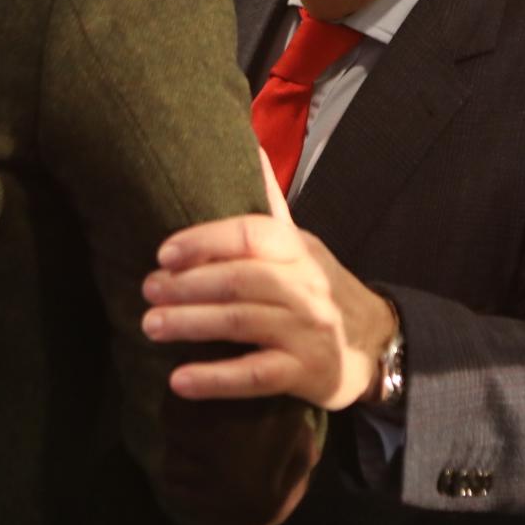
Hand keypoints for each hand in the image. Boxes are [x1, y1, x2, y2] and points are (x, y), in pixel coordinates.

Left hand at [143, 150, 398, 410]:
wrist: (376, 343)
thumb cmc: (321, 288)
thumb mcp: (300, 243)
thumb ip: (269, 204)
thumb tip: (248, 144)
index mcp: (297, 250)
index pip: (252, 233)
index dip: (206, 240)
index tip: (164, 252)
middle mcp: (305, 286)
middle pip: (242, 279)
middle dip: (189, 285)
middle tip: (148, 290)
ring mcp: (307, 331)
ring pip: (243, 323)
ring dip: (192, 325)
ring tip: (151, 326)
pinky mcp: (305, 373)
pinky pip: (256, 376)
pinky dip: (216, 379)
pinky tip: (179, 381)